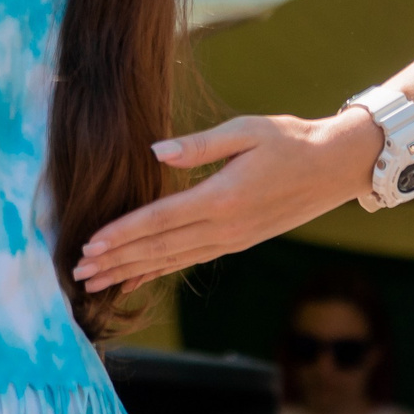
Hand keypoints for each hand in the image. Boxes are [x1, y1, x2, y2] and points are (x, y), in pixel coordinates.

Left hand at [73, 110, 381, 291]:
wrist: (336, 166)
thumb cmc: (290, 139)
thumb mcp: (246, 130)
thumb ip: (199, 145)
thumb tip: (155, 151)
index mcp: (222, 197)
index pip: (161, 219)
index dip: (123, 233)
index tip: (90, 243)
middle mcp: (225, 226)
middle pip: (159, 248)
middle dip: (116, 260)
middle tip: (77, 272)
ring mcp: (232, 239)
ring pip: (171, 260)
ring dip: (131, 272)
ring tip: (96, 283)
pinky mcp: (237, 242)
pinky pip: (189, 260)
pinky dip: (159, 271)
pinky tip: (136, 280)